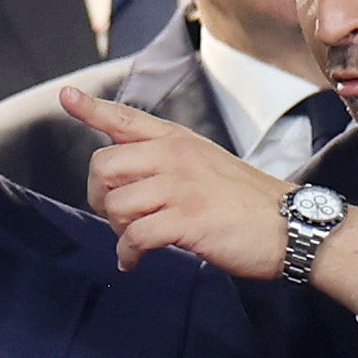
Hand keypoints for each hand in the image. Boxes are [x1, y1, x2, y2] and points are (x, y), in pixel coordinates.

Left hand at [69, 94, 296, 281]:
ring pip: (116, 204)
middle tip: (117, 217)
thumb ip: (165, 160)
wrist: (291, 225)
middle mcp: (175, 156)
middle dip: (99, 197)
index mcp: (177, 140)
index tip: (67, 96)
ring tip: (135, 239)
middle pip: (102, 166)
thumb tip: (120, 176)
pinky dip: (127, 254)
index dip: (91, 108)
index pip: (125, 118)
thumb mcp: (205, 163)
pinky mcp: (188, 220)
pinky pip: (134, 236)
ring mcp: (181, 187)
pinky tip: (134, 261)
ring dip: (116, 230)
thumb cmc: (244, 201)